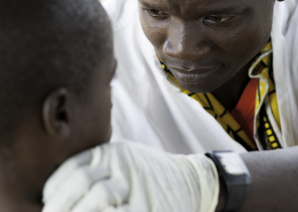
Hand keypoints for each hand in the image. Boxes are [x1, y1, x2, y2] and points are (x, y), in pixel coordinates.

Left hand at [42, 140, 218, 211]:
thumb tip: (58, 191)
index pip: (73, 167)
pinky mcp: (144, 206)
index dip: (54, 188)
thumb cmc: (149, 173)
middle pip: (81, 182)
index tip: (48, 201)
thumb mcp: (123, 159)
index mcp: (113, 152)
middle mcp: (123, 165)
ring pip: (96, 200)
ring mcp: (134, 185)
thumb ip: (96, 167)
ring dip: (77, 210)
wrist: (187, 181)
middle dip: (59, 206)